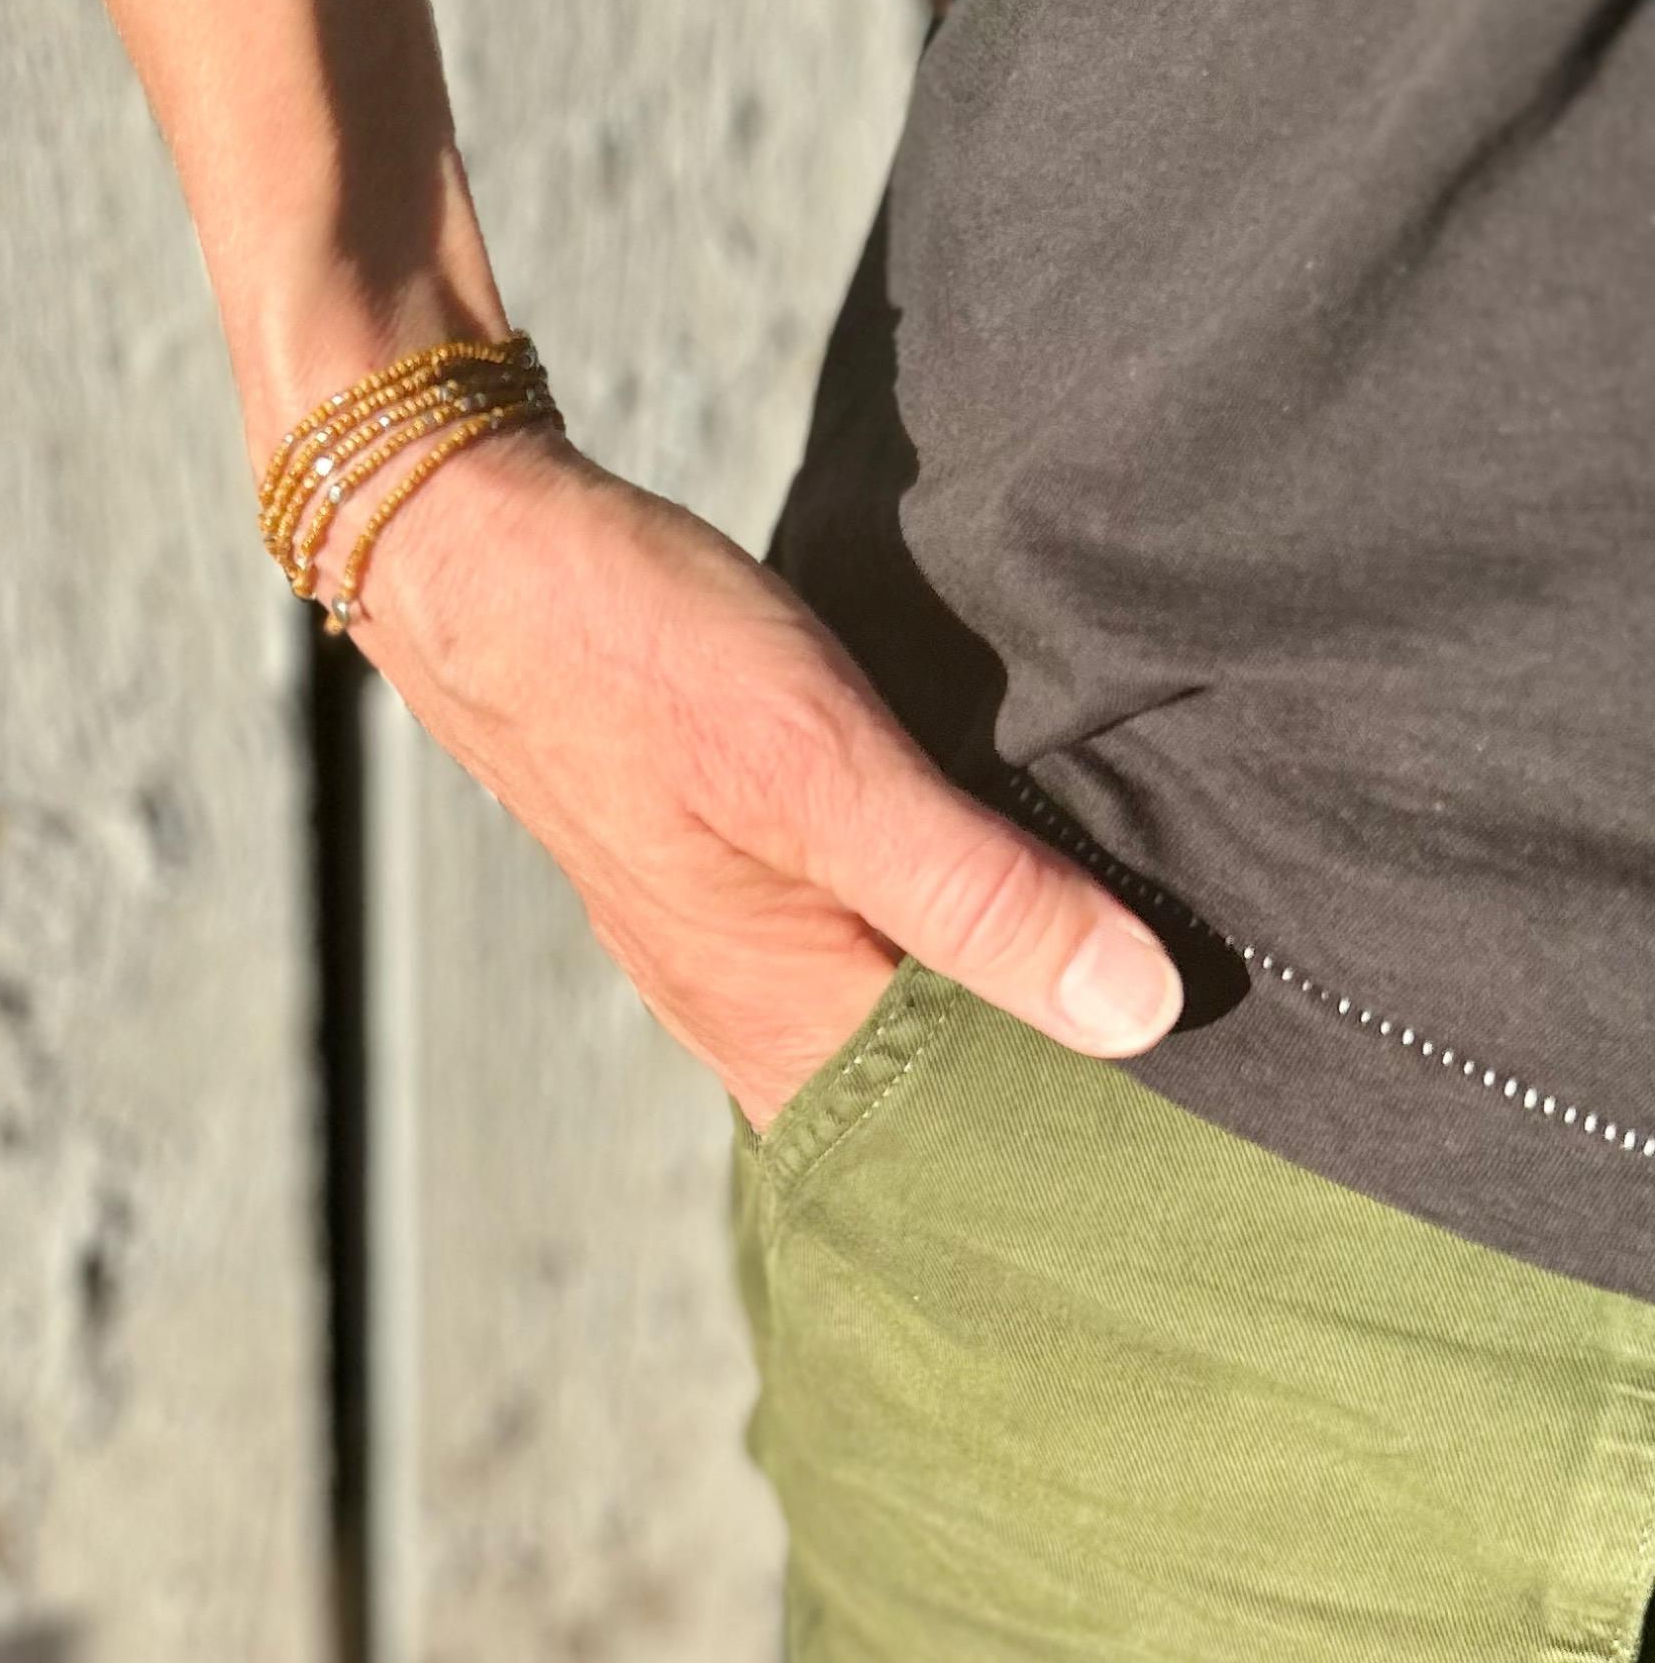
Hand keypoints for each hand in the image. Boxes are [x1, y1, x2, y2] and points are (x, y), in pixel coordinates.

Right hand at [344, 428, 1182, 1129]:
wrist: (475, 544)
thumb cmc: (634, 653)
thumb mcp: (823, 765)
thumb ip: (976, 895)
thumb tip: (1142, 1015)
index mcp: (776, 1022)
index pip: (965, 1143)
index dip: (1085, 1122)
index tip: (1212, 1088)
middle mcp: (750, 1004)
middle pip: (936, 1075)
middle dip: (1058, 1042)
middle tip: (1208, 986)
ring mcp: (732, 930)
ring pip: (902, 990)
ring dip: (1002, 965)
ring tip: (1136, 922)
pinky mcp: (729, 851)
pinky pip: (861, 918)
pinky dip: (942, 900)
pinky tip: (1004, 850)